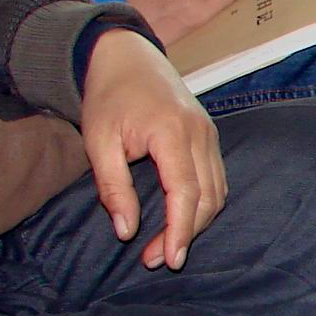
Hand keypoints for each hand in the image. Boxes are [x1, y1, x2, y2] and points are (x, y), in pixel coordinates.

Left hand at [80, 27, 226, 269]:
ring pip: (217, 191)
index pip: (186, 192)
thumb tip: (127, 232)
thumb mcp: (98, 142)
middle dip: (186, 234)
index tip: (168, 260)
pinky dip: (203, 204)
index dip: (179, 230)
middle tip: (155, 260)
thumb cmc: (108, 97)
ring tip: (164, 245)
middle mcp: (200, 133)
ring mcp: (209, 133)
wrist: (126, 56)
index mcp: (172, 131)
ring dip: (196, 222)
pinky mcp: (209, 135)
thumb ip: (114, 188)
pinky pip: (216, 179)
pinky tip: (180, 218)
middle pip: (207, 197)